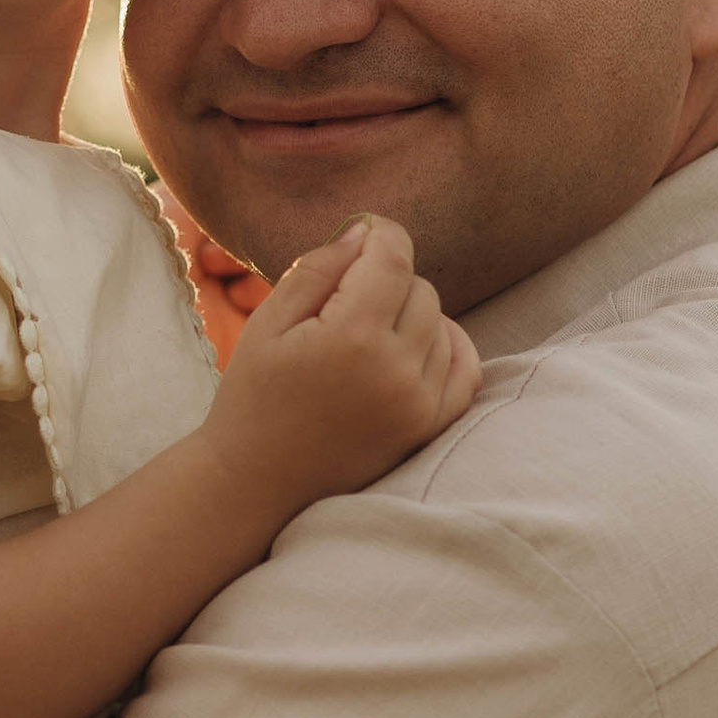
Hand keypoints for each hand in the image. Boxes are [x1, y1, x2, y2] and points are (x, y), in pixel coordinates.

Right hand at [204, 215, 479, 513]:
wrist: (256, 484)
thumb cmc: (253, 400)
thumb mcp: (267, 324)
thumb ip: (318, 270)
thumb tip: (364, 232)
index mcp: (352, 337)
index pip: (394, 258)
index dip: (380, 234)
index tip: (363, 233)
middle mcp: (396, 370)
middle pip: (421, 290)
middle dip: (387, 280)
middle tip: (346, 299)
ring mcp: (419, 405)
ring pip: (442, 325)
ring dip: (412, 316)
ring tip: (367, 331)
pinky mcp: (427, 429)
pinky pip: (465, 370)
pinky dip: (449, 347)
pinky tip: (420, 342)